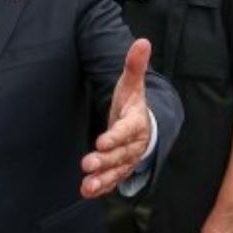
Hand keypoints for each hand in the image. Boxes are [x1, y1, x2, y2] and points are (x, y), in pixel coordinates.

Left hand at [84, 39, 152, 197]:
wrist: (146, 127)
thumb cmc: (134, 104)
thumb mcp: (132, 84)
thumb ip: (135, 65)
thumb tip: (142, 41)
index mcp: (137, 123)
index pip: (127, 130)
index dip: (115, 136)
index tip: (101, 142)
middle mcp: (134, 145)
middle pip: (120, 154)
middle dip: (105, 160)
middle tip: (88, 163)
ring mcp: (128, 160)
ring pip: (116, 171)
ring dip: (102, 178)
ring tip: (88, 185)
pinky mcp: (120, 170)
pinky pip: (112, 181)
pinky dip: (101, 187)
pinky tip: (87, 191)